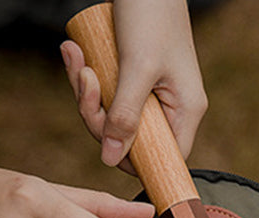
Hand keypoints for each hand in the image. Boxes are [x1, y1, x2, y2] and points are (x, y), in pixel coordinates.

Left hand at [60, 0, 207, 169]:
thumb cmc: (151, 14)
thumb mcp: (137, 68)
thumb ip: (125, 116)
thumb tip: (111, 159)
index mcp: (185, 110)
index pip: (166, 158)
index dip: (135, 162)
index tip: (106, 148)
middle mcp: (171, 108)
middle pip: (130, 140)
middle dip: (97, 116)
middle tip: (86, 81)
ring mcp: (150, 94)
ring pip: (112, 117)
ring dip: (86, 92)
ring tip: (75, 57)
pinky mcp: (132, 80)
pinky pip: (105, 96)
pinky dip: (86, 77)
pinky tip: (73, 52)